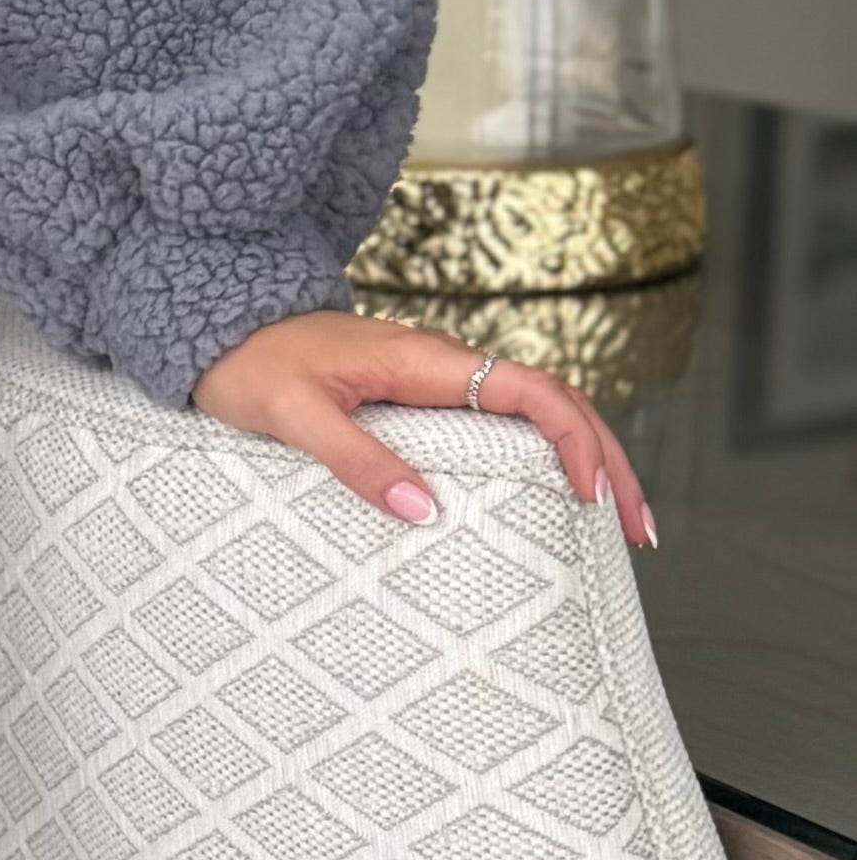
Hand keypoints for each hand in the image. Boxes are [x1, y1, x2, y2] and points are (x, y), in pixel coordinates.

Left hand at [190, 312, 655, 549]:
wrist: (220, 328)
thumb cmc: (252, 367)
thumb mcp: (296, 418)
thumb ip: (357, 460)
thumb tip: (427, 511)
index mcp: (426, 362)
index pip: (531, 391)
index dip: (575, 441)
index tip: (595, 498)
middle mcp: (445, 365)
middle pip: (555, 405)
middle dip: (608, 461)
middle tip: (640, 532)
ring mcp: (438, 380)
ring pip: (537, 413)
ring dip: (586, 460)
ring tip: (620, 523)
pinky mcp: (423, 397)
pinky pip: (502, 423)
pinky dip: (545, 457)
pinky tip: (557, 497)